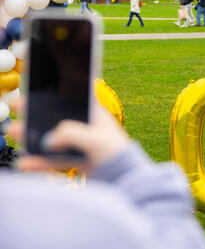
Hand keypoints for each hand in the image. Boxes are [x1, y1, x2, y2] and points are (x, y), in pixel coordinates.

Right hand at [7, 100, 129, 172]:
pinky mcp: (76, 162)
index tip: (32, 90)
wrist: (125, 180)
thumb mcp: (95, 138)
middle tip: (17, 110)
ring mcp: (80, 145)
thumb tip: (49, 141)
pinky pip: (52, 160)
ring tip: (14, 132)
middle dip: (35, 114)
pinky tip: (25, 162)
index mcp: (94, 114)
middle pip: (56, 118)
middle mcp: (86, 128)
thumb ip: (71, 134)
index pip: (71, 99)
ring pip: (51, 139)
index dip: (53, 93)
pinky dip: (38, 162)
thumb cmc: (116, 154)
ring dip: (32, 136)